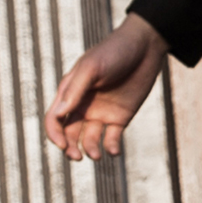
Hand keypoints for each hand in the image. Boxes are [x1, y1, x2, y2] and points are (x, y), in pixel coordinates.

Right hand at [47, 15, 165, 162]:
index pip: (55, 119)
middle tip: (78, 156)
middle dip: (70, 148)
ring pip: (89, 139)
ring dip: (90, 149)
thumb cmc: (115, 51)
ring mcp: (101, 112)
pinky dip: (111, 147)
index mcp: (70, 93)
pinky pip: (112, 137)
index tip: (63, 145)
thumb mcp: (93, 67)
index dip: (55, 135)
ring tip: (98, 155)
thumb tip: (59, 115)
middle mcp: (83, 105)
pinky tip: (114, 151)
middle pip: (69, 134)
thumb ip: (75, 90)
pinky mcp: (120, 117)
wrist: (146, 45)